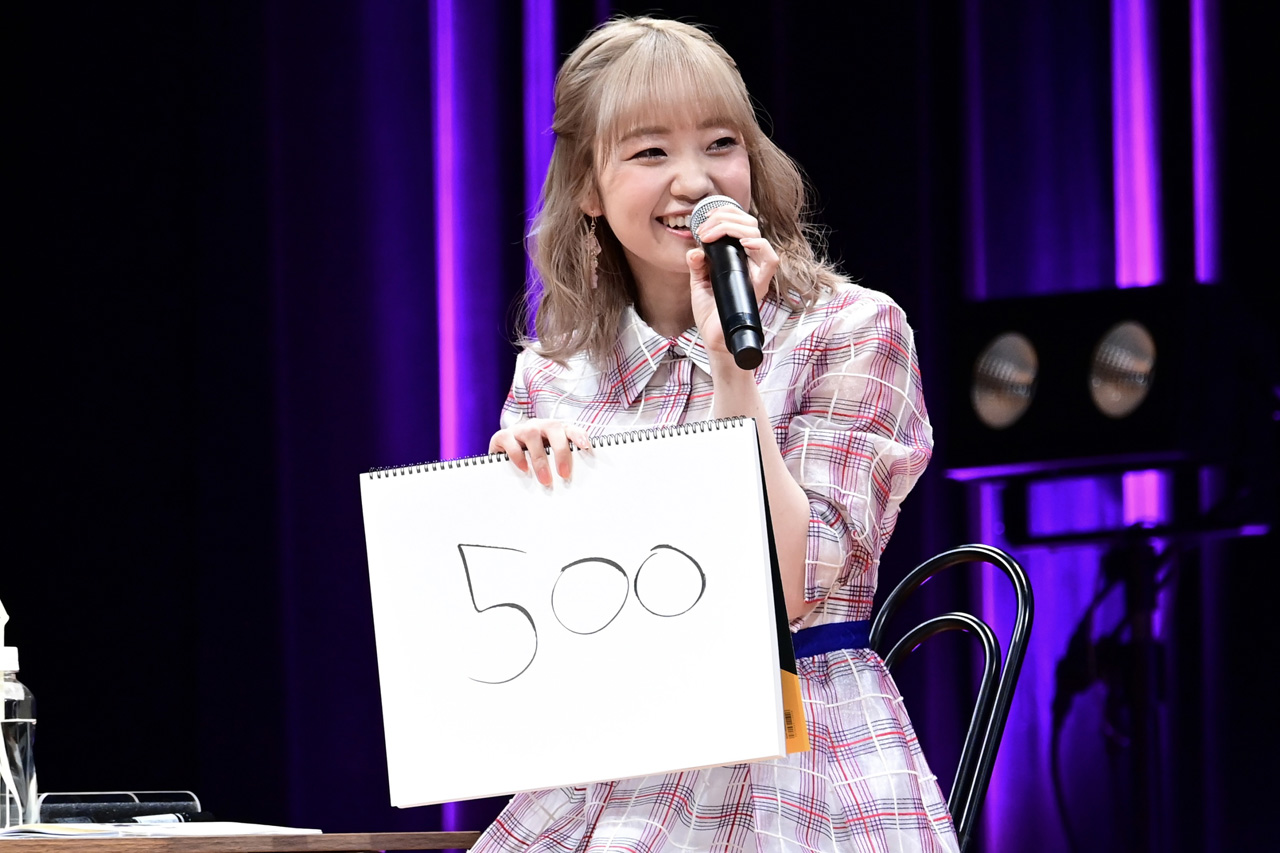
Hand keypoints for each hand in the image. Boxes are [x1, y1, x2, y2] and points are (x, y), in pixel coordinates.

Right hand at [488, 419, 592, 486]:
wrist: (503, 454)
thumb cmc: (532, 458)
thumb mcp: (549, 459)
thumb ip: (562, 462)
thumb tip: (575, 480)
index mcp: (554, 429)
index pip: (569, 428)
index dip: (578, 435)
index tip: (585, 446)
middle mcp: (538, 425)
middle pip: (553, 428)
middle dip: (561, 451)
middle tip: (564, 473)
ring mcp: (520, 429)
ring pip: (531, 433)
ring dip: (539, 458)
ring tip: (545, 478)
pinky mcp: (503, 436)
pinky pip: (510, 441)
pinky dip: (517, 455)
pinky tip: (524, 468)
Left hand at [685, 205, 778, 356]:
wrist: (714, 337)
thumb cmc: (710, 311)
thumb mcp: (698, 282)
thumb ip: (697, 264)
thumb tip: (695, 250)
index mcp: (737, 257)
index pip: (741, 223)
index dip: (725, 214)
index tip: (704, 223)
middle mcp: (750, 262)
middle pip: (749, 224)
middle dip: (725, 218)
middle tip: (704, 229)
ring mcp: (756, 272)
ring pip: (758, 235)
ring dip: (734, 227)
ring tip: (712, 235)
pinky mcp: (759, 285)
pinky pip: (770, 260)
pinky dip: (759, 246)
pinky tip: (742, 243)